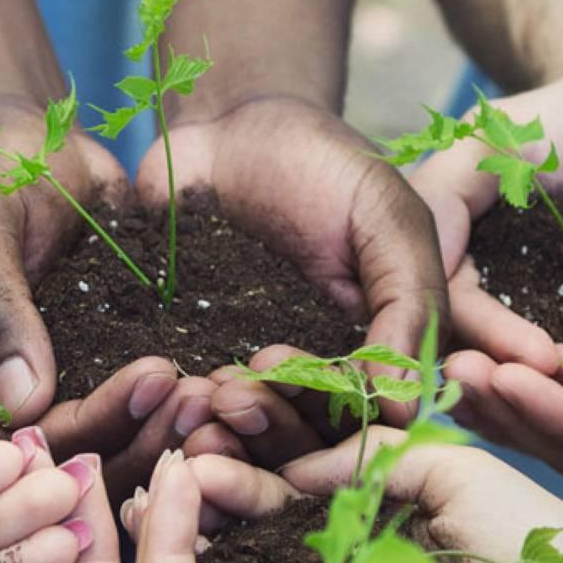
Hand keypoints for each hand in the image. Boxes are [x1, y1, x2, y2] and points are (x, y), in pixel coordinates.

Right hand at [0, 98, 211, 495]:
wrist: (30, 141)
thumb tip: (21, 404)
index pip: (21, 440)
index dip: (88, 426)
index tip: (149, 380)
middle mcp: (7, 403)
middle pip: (77, 458)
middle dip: (142, 434)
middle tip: (199, 393)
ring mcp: (59, 393)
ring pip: (115, 447)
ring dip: (168, 429)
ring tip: (215, 388)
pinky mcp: (104, 374)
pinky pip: (141, 412)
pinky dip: (178, 408)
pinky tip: (223, 381)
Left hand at [154, 96, 445, 468]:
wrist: (230, 122)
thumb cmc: (325, 165)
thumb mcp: (387, 221)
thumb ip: (408, 305)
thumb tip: (407, 408)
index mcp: (370, 363)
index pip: (358, 421)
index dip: (327, 417)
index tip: (290, 380)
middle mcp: (308, 384)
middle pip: (292, 440)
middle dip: (263, 427)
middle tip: (228, 397)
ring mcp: (243, 377)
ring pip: (236, 433)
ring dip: (215, 427)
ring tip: (191, 399)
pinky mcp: (183, 362)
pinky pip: (176, 403)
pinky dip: (168, 408)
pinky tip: (155, 388)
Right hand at [407, 70, 562, 472]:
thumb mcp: (492, 142)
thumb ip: (448, 197)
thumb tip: (426, 273)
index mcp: (451, 268)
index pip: (459, 322)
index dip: (497, 344)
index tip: (544, 357)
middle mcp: (487, 303)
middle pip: (495, 367)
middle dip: (537, 387)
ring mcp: (537, 322)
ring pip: (540, 382)